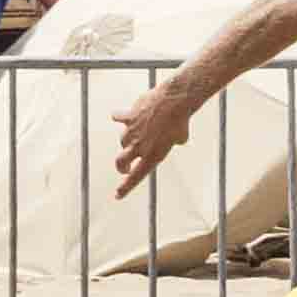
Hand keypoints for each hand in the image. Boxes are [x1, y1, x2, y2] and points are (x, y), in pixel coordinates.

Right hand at [108, 81, 197, 196]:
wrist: (174, 102)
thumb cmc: (180, 121)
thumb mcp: (180, 138)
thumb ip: (172, 142)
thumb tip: (174, 139)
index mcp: (153, 155)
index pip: (136, 177)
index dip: (126, 187)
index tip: (117, 195)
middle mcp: (140, 146)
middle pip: (121, 162)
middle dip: (121, 167)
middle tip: (125, 168)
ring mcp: (132, 131)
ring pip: (122, 140)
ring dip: (126, 141)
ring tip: (135, 136)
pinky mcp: (129, 116)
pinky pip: (118, 117)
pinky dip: (117, 117)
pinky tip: (116, 116)